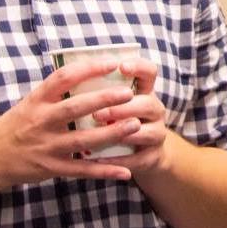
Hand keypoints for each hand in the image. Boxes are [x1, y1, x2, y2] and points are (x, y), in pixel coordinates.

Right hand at [0, 58, 140, 195]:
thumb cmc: (14, 126)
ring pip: (83, 140)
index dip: (88, 68)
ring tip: (134, 126)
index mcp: (36, 100)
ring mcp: (46, 146)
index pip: (63, 77)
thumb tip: (88, 72)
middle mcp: (40, 121)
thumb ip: (55, 93)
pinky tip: (125, 171)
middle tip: (129, 94)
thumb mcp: (29, 103)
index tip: (112, 63)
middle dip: (104, 100)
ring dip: (111, 134)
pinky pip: (82, 170)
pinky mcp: (51, 168)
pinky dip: (104, 171)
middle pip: (76, 107)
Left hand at [91, 57, 176, 177]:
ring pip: (145, 132)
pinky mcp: (153, 156)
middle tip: (98, 113)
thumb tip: (69, 74)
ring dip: (121, 134)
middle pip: (148, 103)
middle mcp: (154, 109)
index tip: (120, 66)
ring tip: (99, 137)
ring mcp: (157, 133)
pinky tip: (97, 160)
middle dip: (122, 108)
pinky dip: (117, 161)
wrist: (142, 151)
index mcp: (144, 91)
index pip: (149, 72)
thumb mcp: (113, 100)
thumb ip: (99, 88)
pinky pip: (138, 159)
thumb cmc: (117, 118)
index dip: (138, 67)